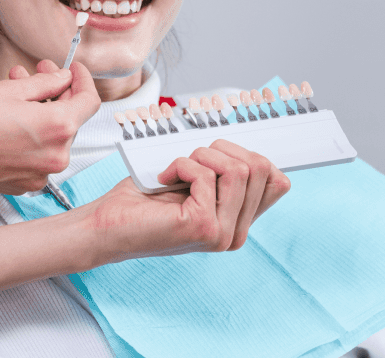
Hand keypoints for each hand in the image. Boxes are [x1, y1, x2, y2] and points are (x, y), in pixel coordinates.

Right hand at [0, 61, 100, 193]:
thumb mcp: (11, 90)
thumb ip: (46, 84)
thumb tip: (61, 79)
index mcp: (58, 129)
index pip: (89, 101)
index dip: (83, 80)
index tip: (73, 71)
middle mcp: (55, 156)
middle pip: (70, 119)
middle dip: (56, 93)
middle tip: (37, 72)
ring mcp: (39, 174)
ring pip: (53, 137)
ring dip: (41, 111)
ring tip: (17, 90)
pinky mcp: (23, 183)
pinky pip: (38, 155)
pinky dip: (31, 135)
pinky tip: (12, 118)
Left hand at [82, 140, 291, 261]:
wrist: (105, 225)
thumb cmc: (144, 200)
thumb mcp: (197, 181)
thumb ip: (228, 174)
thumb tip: (254, 150)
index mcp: (238, 224)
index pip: (279, 182)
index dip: (255, 156)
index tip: (227, 150)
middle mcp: (235, 234)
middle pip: (260, 168)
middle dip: (223, 150)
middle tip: (192, 159)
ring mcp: (222, 234)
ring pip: (239, 169)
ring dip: (201, 156)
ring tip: (177, 169)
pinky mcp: (203, 227)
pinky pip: (206, 174)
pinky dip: (182, 165)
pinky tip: (164, 180)